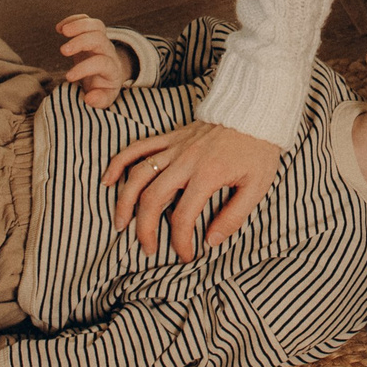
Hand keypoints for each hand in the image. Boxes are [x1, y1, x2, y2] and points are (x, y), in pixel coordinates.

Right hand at [54, 12, 133, 107]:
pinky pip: (87, 20)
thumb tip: (90, 98)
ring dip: (79, 25)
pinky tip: (59, 28)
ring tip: (62, 30)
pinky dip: (74, 19)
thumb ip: (99, 101)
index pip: (102, 63)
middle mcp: (107, 51)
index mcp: (111, 69)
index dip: (85, 68)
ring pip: (96, 25)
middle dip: (81, 42)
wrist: (109, 75)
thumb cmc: (103, 88)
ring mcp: (101, 40)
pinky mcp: (92, 33)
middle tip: (62, 51)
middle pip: (99, 39)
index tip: (68, 77)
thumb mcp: (105, 98)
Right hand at [103, 120, 283, 260]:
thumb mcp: (257, 186)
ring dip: (124, 201)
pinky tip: (108, 181)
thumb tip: (211, 241)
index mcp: (207, 175)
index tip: (186, 255)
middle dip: (144, 229)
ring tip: (120, 224)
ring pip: (137, 174)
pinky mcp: (170, 137)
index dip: (180, 242)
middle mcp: (185, 161)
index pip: (182, 217)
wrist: (255, 111)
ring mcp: (174, 147)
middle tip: (148, 249)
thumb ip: (234, 216)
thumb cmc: (258, 149)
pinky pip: (137, 147)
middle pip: (151, 198)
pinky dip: (119, 163)